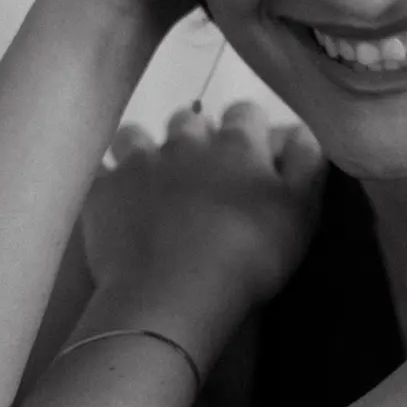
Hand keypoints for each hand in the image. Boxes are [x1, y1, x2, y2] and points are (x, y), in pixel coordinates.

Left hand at [82, 100, 328, 320]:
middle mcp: (186, 142)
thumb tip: (301, 129)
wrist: (174, 293)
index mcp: (237, 144)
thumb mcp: (301, 213)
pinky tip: (115, 200)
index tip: (253, 156)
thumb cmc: (249, 256)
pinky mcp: (104, 190)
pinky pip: (100, 172)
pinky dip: (109, 182)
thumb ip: (306, 165)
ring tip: (153, 180)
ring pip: (137, 135)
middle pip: (190, 121)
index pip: (245, 113)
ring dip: (146, 150)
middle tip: (204, 176)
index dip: (249, 130)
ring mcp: (138, 163)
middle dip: (196, 138)